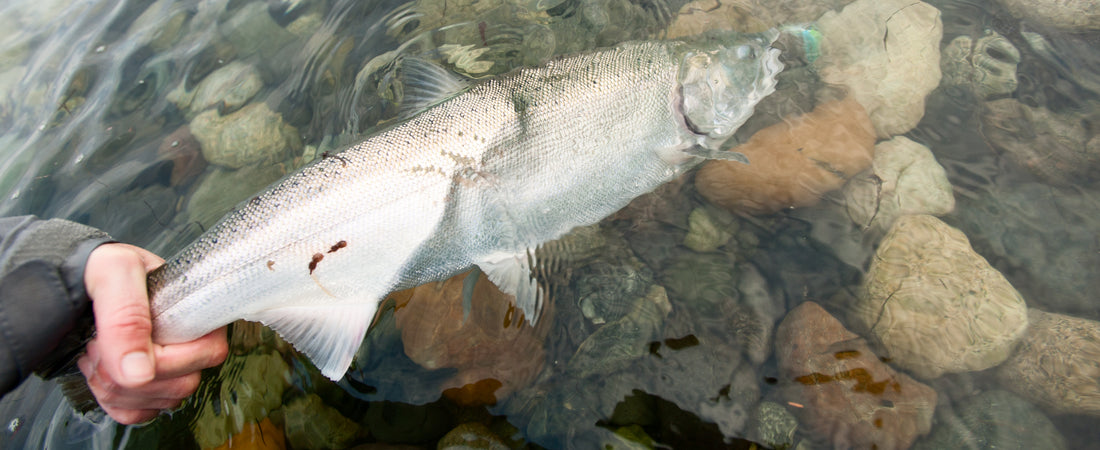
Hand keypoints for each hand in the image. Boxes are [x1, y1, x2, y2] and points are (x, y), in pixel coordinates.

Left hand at [76, 243, 227, 423]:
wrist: (72, 277)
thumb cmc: (100, 266)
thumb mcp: (113, 271)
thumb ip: (126, 316)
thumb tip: (140, 372)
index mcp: (198, 309)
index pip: (208, 352)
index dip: (164, 357)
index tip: (121, 341)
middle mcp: (191, 340)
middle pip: (182, 384)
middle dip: (128, 373)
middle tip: (99, 343)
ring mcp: (171, 366)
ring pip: (160, 402)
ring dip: (114, 385)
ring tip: (96, 350)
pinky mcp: (147, 387)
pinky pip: (139, 413)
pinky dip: (113, 400)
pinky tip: (101, 370)